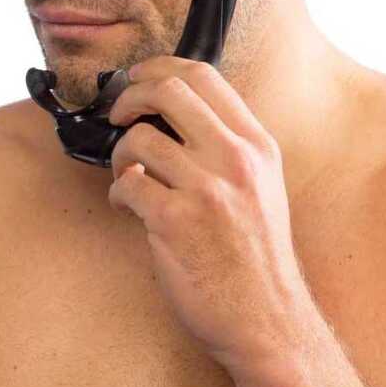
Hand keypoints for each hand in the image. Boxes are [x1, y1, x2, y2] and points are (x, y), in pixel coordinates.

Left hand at [107, 56, 310, 374]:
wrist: (268, 319)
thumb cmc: (258, 253)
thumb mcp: (262, 183)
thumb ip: (227, 143)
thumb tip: (172, 112)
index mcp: (256, 143)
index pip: (203, 75)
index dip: (160, 67)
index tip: (138, 77)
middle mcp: (234, 158)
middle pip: (167, 90)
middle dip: (129, 95)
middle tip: (117, 112)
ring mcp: (206, 189)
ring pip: (138, 139)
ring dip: (120, 155)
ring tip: (127, 175)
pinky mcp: (176, 222)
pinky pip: (127, 185)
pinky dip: (118, 193)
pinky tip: (128, 206)